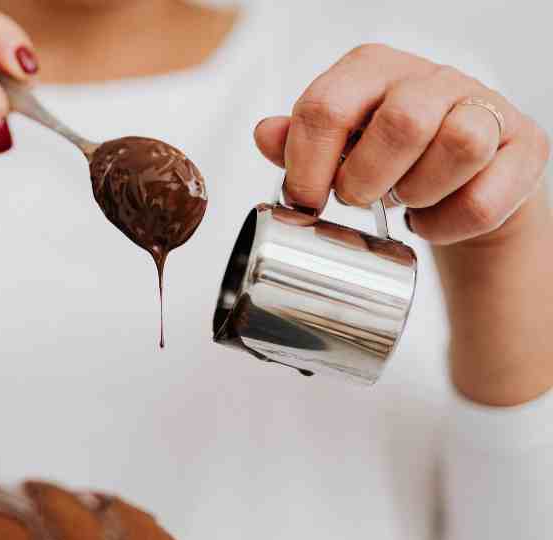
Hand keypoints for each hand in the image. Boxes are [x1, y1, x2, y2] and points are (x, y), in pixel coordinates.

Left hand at [254, 44, 552, 404]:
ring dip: (417, 192)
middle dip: (366, 179)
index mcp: (373, 69)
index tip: (303, 199)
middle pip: (401, 121)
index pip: (328, 106)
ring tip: (402, 202)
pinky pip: (487, 195)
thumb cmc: (386, 160)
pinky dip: (449, 222)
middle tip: (354, 200)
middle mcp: (431, 78)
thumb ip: (298, 141)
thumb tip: (265, 134)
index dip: (307, 163)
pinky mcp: (523, 148)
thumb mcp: (334, 147)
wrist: (455, 183)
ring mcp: (484, 107)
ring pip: (459, 144)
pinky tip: (431, 221)